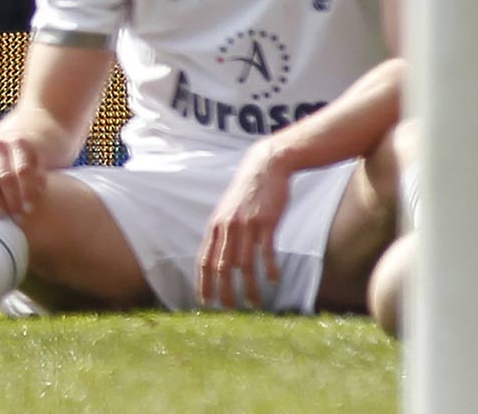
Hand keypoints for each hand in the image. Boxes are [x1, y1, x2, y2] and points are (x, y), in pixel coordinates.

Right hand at [0, 130, 49, 222]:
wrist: (5, 144)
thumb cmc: (24, 161)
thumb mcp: (37, 163)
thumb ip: (39, 176)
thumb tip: (38, 191)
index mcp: (19, 144)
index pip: (23, 170)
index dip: (27, 191)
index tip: (29, 209)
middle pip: (5, 175)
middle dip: (11, 199)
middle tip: (17, 217)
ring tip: (1, 215)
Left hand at [197, 140, 289, 308]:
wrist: (265, 167)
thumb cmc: (248, 192)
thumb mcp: (228, 210)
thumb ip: (222, 231)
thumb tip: (219, 256)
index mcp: (215, 226)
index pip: (204, 260)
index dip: (203, 283)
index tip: (205, 302)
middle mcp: (227, 227)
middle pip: (221, 267)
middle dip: (224, 292)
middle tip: (230, 310)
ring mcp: (246, 225)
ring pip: (243, 264)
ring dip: (249, 287)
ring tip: (255, 304)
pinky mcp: (265, 222)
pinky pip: (266, 251)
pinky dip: (269, 269)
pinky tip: (273, 281)